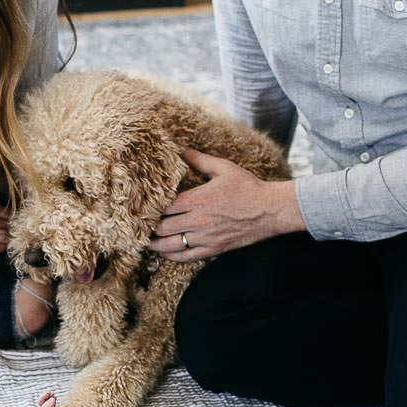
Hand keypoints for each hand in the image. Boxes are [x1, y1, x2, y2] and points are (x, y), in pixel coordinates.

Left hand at [151, 149, 301, 260]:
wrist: (270, 210)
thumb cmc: (248, 187)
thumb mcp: (223, 168)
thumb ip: (199, 160)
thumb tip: (181, 149)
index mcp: (198, 199)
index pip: (164, 206)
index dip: (149, 208)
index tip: (139, 207)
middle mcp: (198, 221)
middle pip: (162, 227)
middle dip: (148, 227)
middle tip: (136, 225)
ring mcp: (205, 238)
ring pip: (170, 245)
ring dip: (154, 244)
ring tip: (144, 241)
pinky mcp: (213, 250)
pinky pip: (186, 257)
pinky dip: (171, 256)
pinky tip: (164, 253)